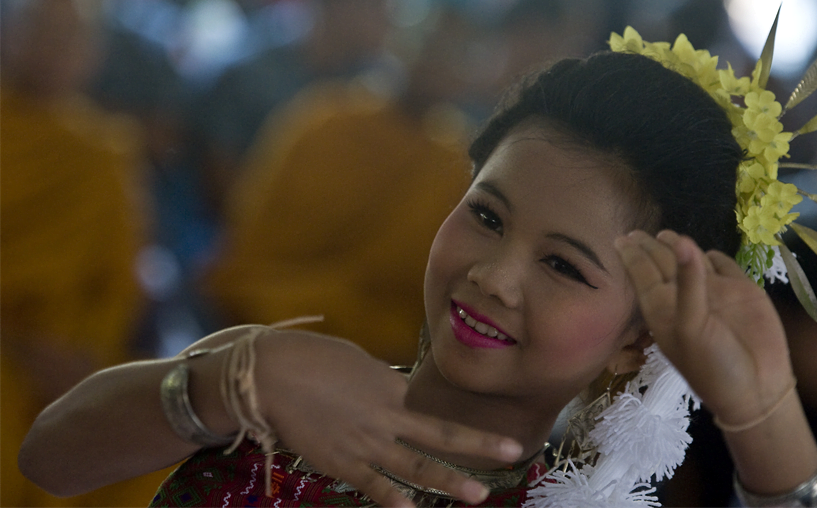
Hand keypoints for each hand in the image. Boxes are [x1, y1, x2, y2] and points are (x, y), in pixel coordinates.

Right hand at [253, 330, 522, 507]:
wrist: (269, 375)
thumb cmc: (310, 359)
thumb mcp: (356, 363)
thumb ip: (380, 383)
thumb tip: (393, 394)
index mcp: (390, 386)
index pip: (432, 410)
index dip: (459, 423)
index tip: (485, 434)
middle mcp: (386, 415)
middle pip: (439, 434)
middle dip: (478, 445)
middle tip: (511, 451)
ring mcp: (365, 442)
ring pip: (416, 465)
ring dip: (449, 481)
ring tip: (478, 494)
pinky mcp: (341, 463)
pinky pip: (374, 485)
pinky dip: (394, 499)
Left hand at [614, 230, 795, 426]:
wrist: (757, 389)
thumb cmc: (712, 364)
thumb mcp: (690, 327)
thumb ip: (687, 284)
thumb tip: (681, 241)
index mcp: (663, 308)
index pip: (643, 275)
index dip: (632, 257)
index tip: (619, 239)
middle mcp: (685, 296)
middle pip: (664, 263)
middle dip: (651, 248)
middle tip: (635, 232)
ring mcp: (714, 292)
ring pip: (693, 260)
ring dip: (680, 247)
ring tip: (665, 235)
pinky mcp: (742, 290)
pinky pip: (725, 265)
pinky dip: (715, 257)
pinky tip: (706, 251)